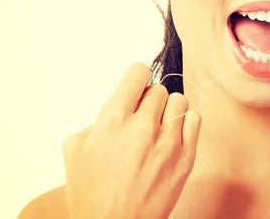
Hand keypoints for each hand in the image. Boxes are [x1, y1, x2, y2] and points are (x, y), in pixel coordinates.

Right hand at [63, 63, 200, 218]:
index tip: (136, 83)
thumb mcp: (74, 153)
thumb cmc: (92, 196)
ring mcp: (168, 142)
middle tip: (141, 117)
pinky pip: (195, 120)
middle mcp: (143, 126)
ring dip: (168, 109)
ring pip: (179, 100)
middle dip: (148, 99)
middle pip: (158, 89)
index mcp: (113, 121)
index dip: (136, 76)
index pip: (137, 73)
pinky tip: (174, 135)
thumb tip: (117, 112)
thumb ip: (95, 123)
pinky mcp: (185, 157)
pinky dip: (186, 122)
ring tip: (159, 126)